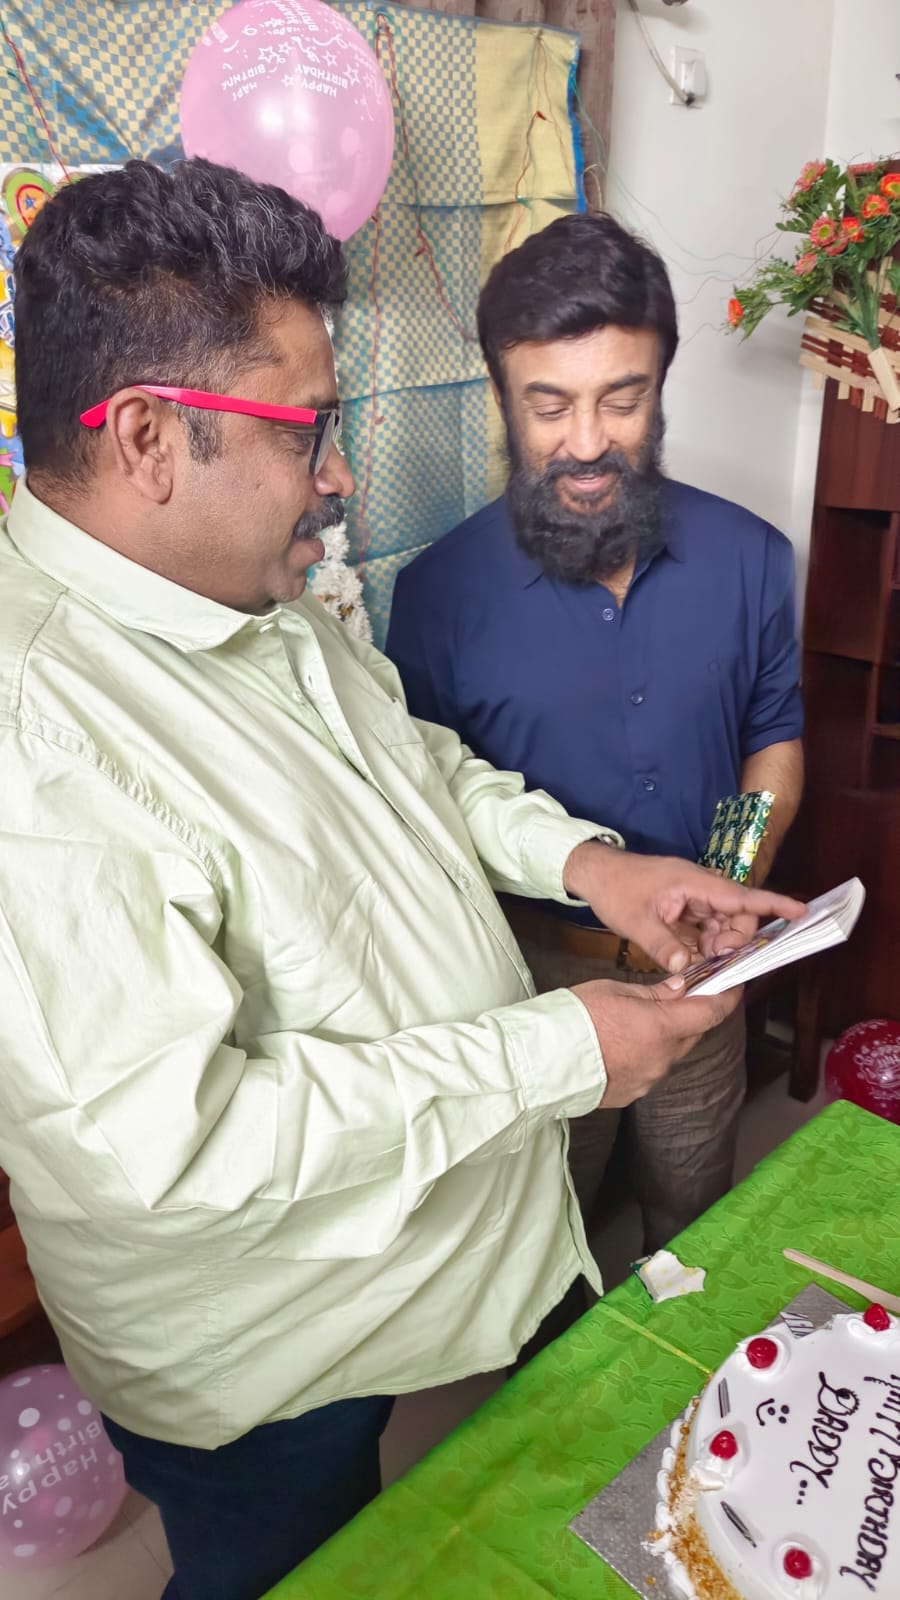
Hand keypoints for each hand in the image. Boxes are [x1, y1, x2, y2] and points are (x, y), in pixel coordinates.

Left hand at [562, 843, 803, 974]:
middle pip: (737, 917)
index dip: (773, 904)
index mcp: (695, 883)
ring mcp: (694, 898)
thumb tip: (685, 970)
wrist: (596, 873)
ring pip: (722, 926)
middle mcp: (701, 888)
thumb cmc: (616, 889)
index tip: (801, 912)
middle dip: (734, 941)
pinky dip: (703, 945)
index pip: (742, 896)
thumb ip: (663, 946)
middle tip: (713, 960)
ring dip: (716, 946)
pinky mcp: (685, 908)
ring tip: (695, 961)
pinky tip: (689, 958)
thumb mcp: (636, 922)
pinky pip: (706, 928)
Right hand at [571, 976, 742, 1107]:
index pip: (712, 1011)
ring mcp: (649, 1078)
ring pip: (671, 1052)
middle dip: (692, 1012)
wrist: (543, 1060)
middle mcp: (663, 1058)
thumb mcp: (616, 991)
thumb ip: (654, 993)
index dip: (728, 995)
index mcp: (663, 1027)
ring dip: (666, 1035)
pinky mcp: (633, 1093)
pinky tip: (623, 1043)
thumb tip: (680, 989)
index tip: (733, 983)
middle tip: (681, 993)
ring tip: (639, 1019)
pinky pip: (651, 1068)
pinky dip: (647, 1053)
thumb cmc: (576, 1018)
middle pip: (693, 1032)